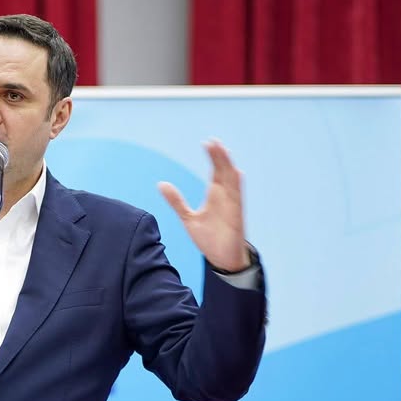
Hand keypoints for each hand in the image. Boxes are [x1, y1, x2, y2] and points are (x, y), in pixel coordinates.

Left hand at [159, 140, 248, 271]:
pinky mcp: (236, 217)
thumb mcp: (188, 218)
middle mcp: (225, 197)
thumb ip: (176, 201)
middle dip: (219, 157)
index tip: (207, 143)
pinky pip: (238, 198)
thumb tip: (161, 184)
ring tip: (223, 150)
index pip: (215, 171)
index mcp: (215, 196)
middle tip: (213, 141)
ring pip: (231, 181)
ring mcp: (232, 206)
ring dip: (227, 166)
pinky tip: (236, 173)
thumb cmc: (210, 239)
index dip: (212, 157)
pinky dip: (237, 186)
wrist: (222, 259)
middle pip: (223, 172)